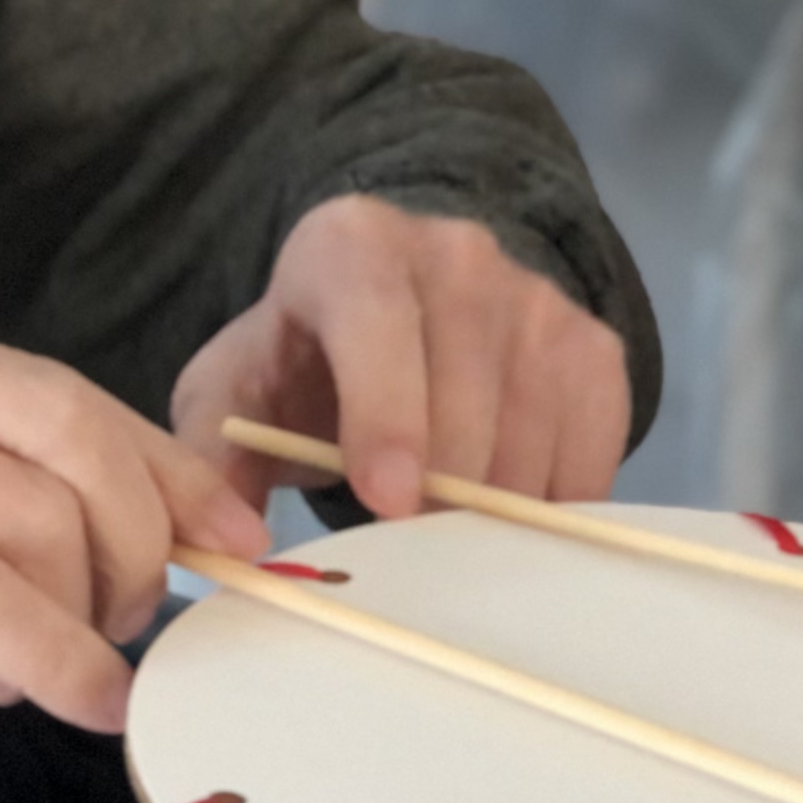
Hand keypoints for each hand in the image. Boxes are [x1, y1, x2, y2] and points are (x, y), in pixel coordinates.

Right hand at [0, 290, 267, 802]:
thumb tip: (109, 539)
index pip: (54, 387)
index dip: (160, 465)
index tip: (226, 533)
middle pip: (71, 434)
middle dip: (140, 542)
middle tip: (135, 627)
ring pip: (39, 518)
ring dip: (84, 618)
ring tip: (50, 675)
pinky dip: (51, 654)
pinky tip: (63, 697)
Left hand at [171, 197, 628, 520]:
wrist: (386, 318)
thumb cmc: (298, 363)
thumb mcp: (231, 396)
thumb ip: (211, 459)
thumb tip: (229, 545)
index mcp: (350, 246)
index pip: (377, 325)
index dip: (387, 415)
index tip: (387, 500)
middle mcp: (454, 253)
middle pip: (464, 393)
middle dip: (438, 491)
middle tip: (406, 556)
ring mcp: (534, 295)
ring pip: (530, 430)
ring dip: (493, 510)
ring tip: (446, 544)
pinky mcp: (591, 344)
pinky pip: (591, 445)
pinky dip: (555, 505)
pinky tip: (508, 526)